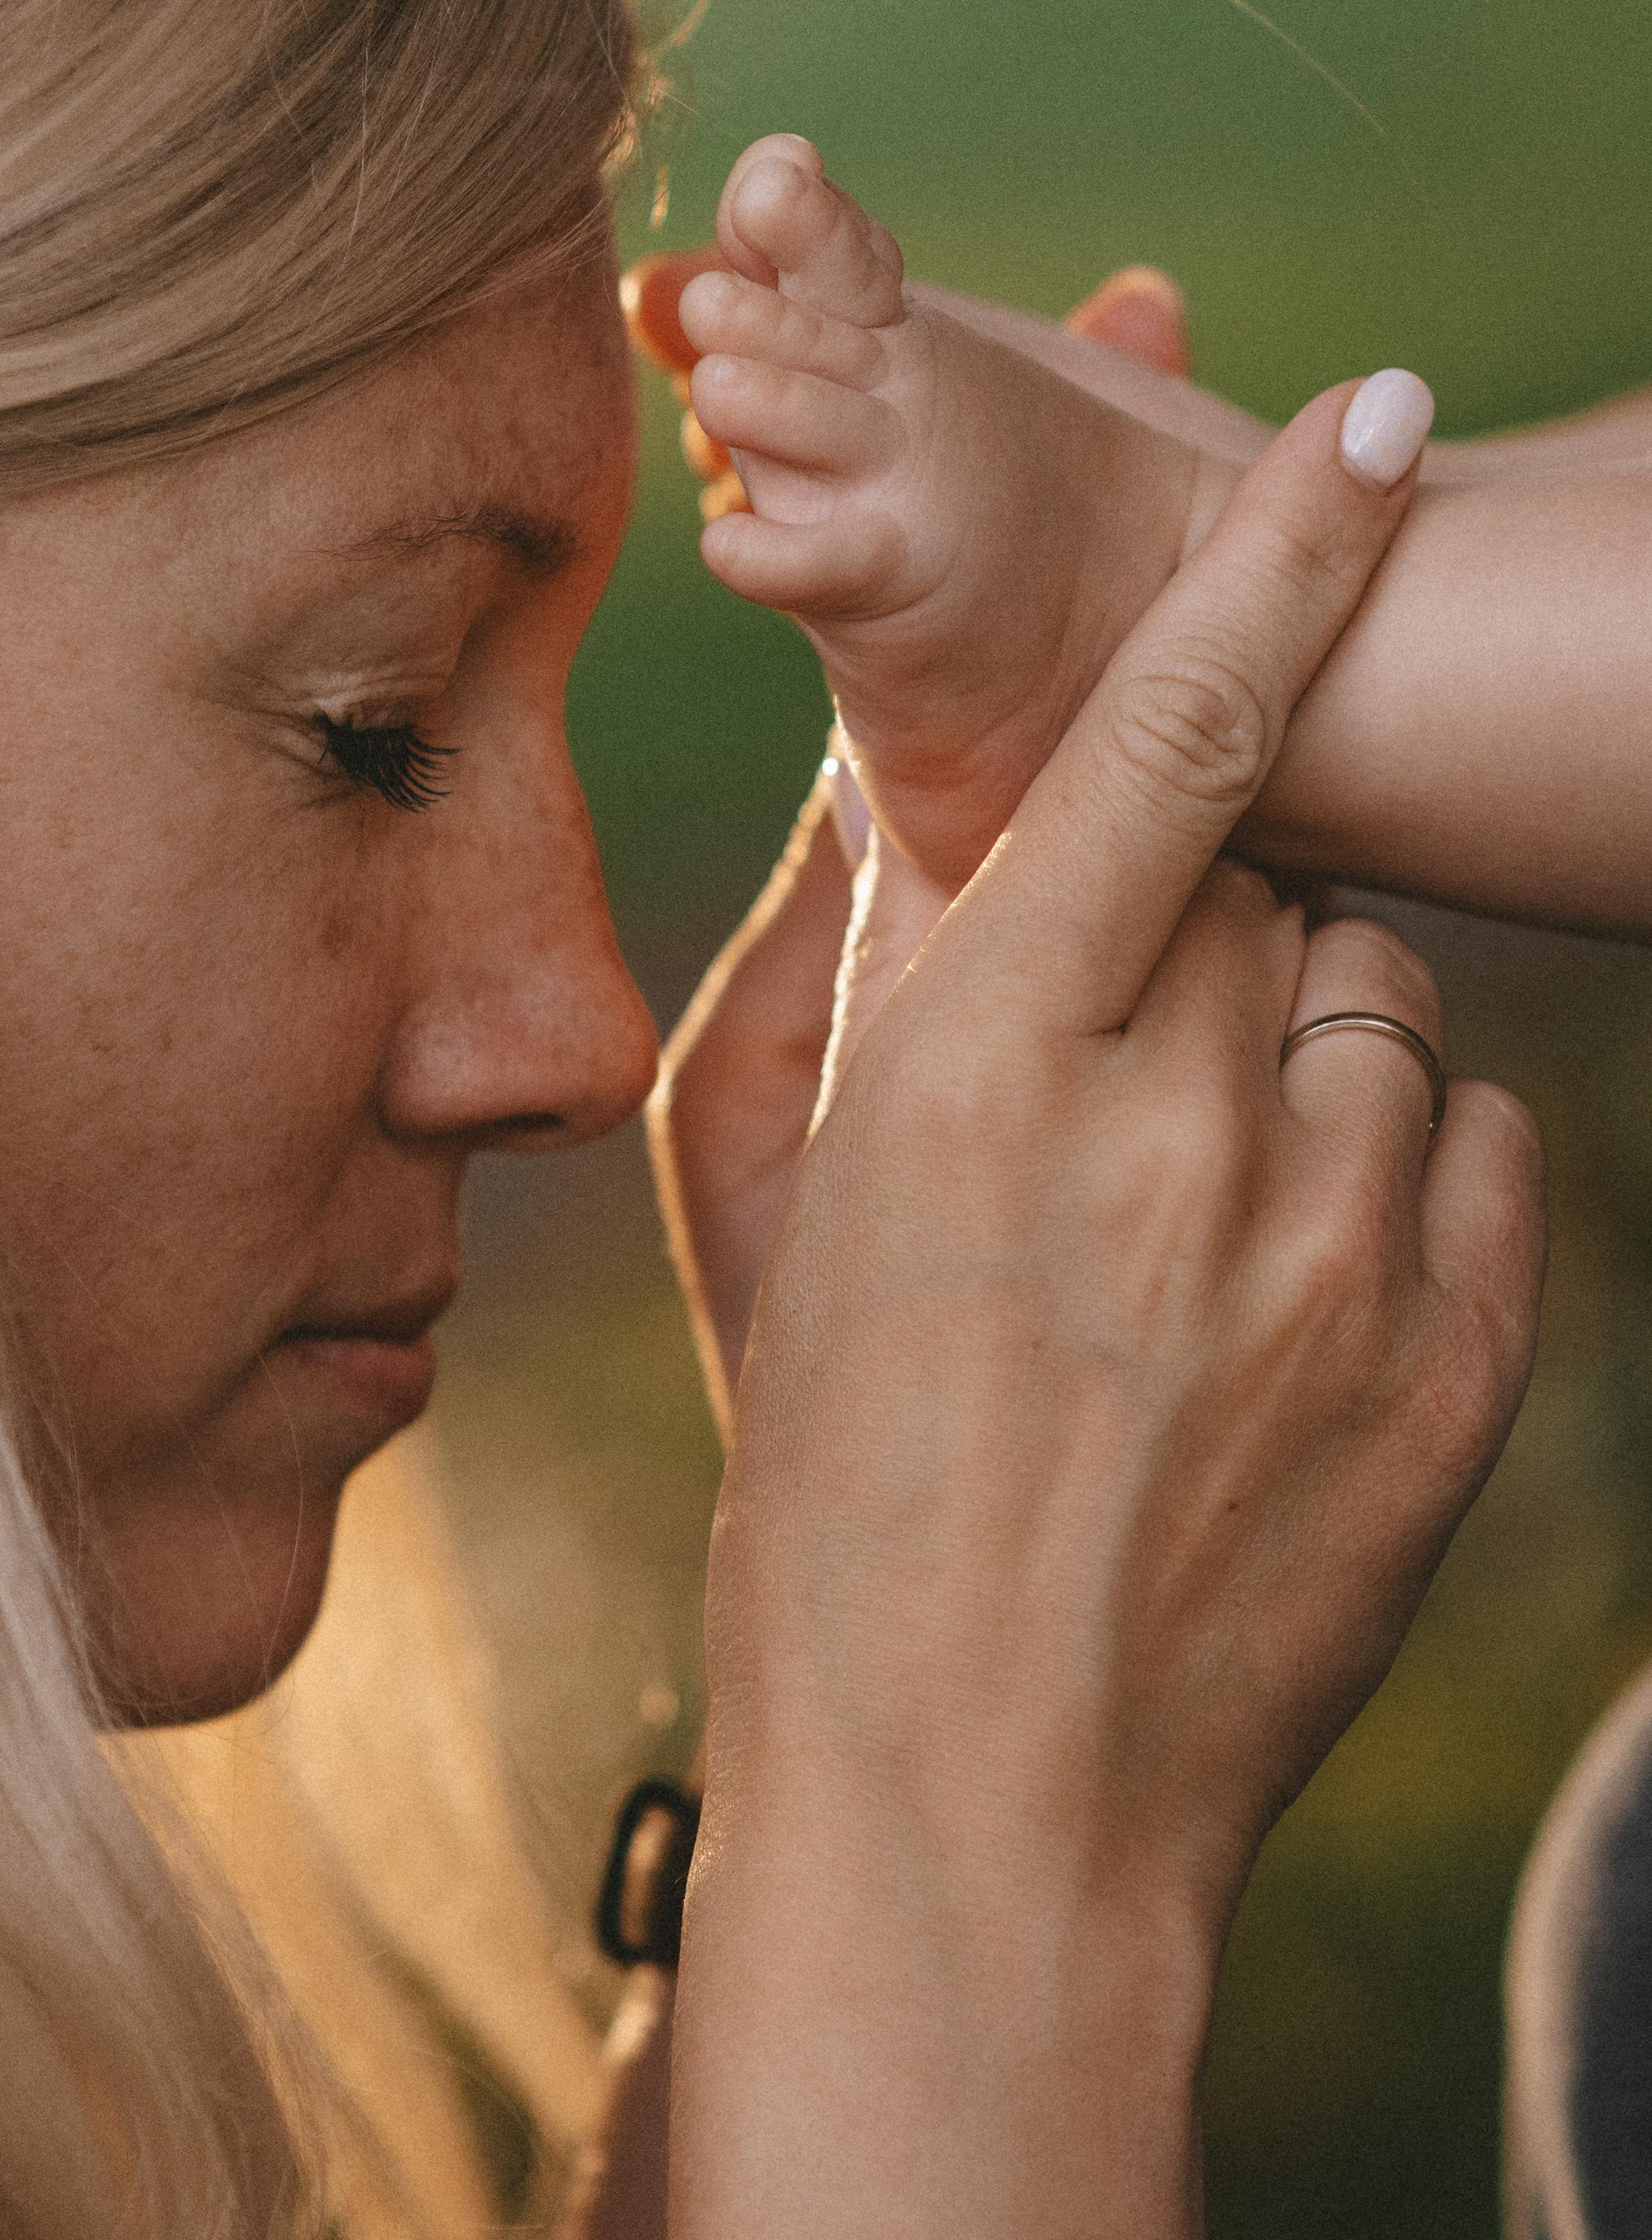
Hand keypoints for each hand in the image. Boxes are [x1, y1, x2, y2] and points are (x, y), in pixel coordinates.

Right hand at [652, 370, 1544, 2239]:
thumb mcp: (764, 1216)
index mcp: (978, 1063)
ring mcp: (1340, 1248)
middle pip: (1270, 881)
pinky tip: (1278, 1297)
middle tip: (1113, 1079)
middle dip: (1200, 925)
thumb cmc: (822, 1501)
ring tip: (1189, 1221)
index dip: (1276, 553)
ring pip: (1381, 1006)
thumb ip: (849, 971)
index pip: (1169, 735)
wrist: (980, 1819)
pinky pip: (1474, 1149)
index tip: (1371, 420)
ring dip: (1294, 1054)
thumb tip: (926, 800)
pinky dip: (1392, 1173)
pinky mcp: (1455, 1363)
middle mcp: (1181, 1122)